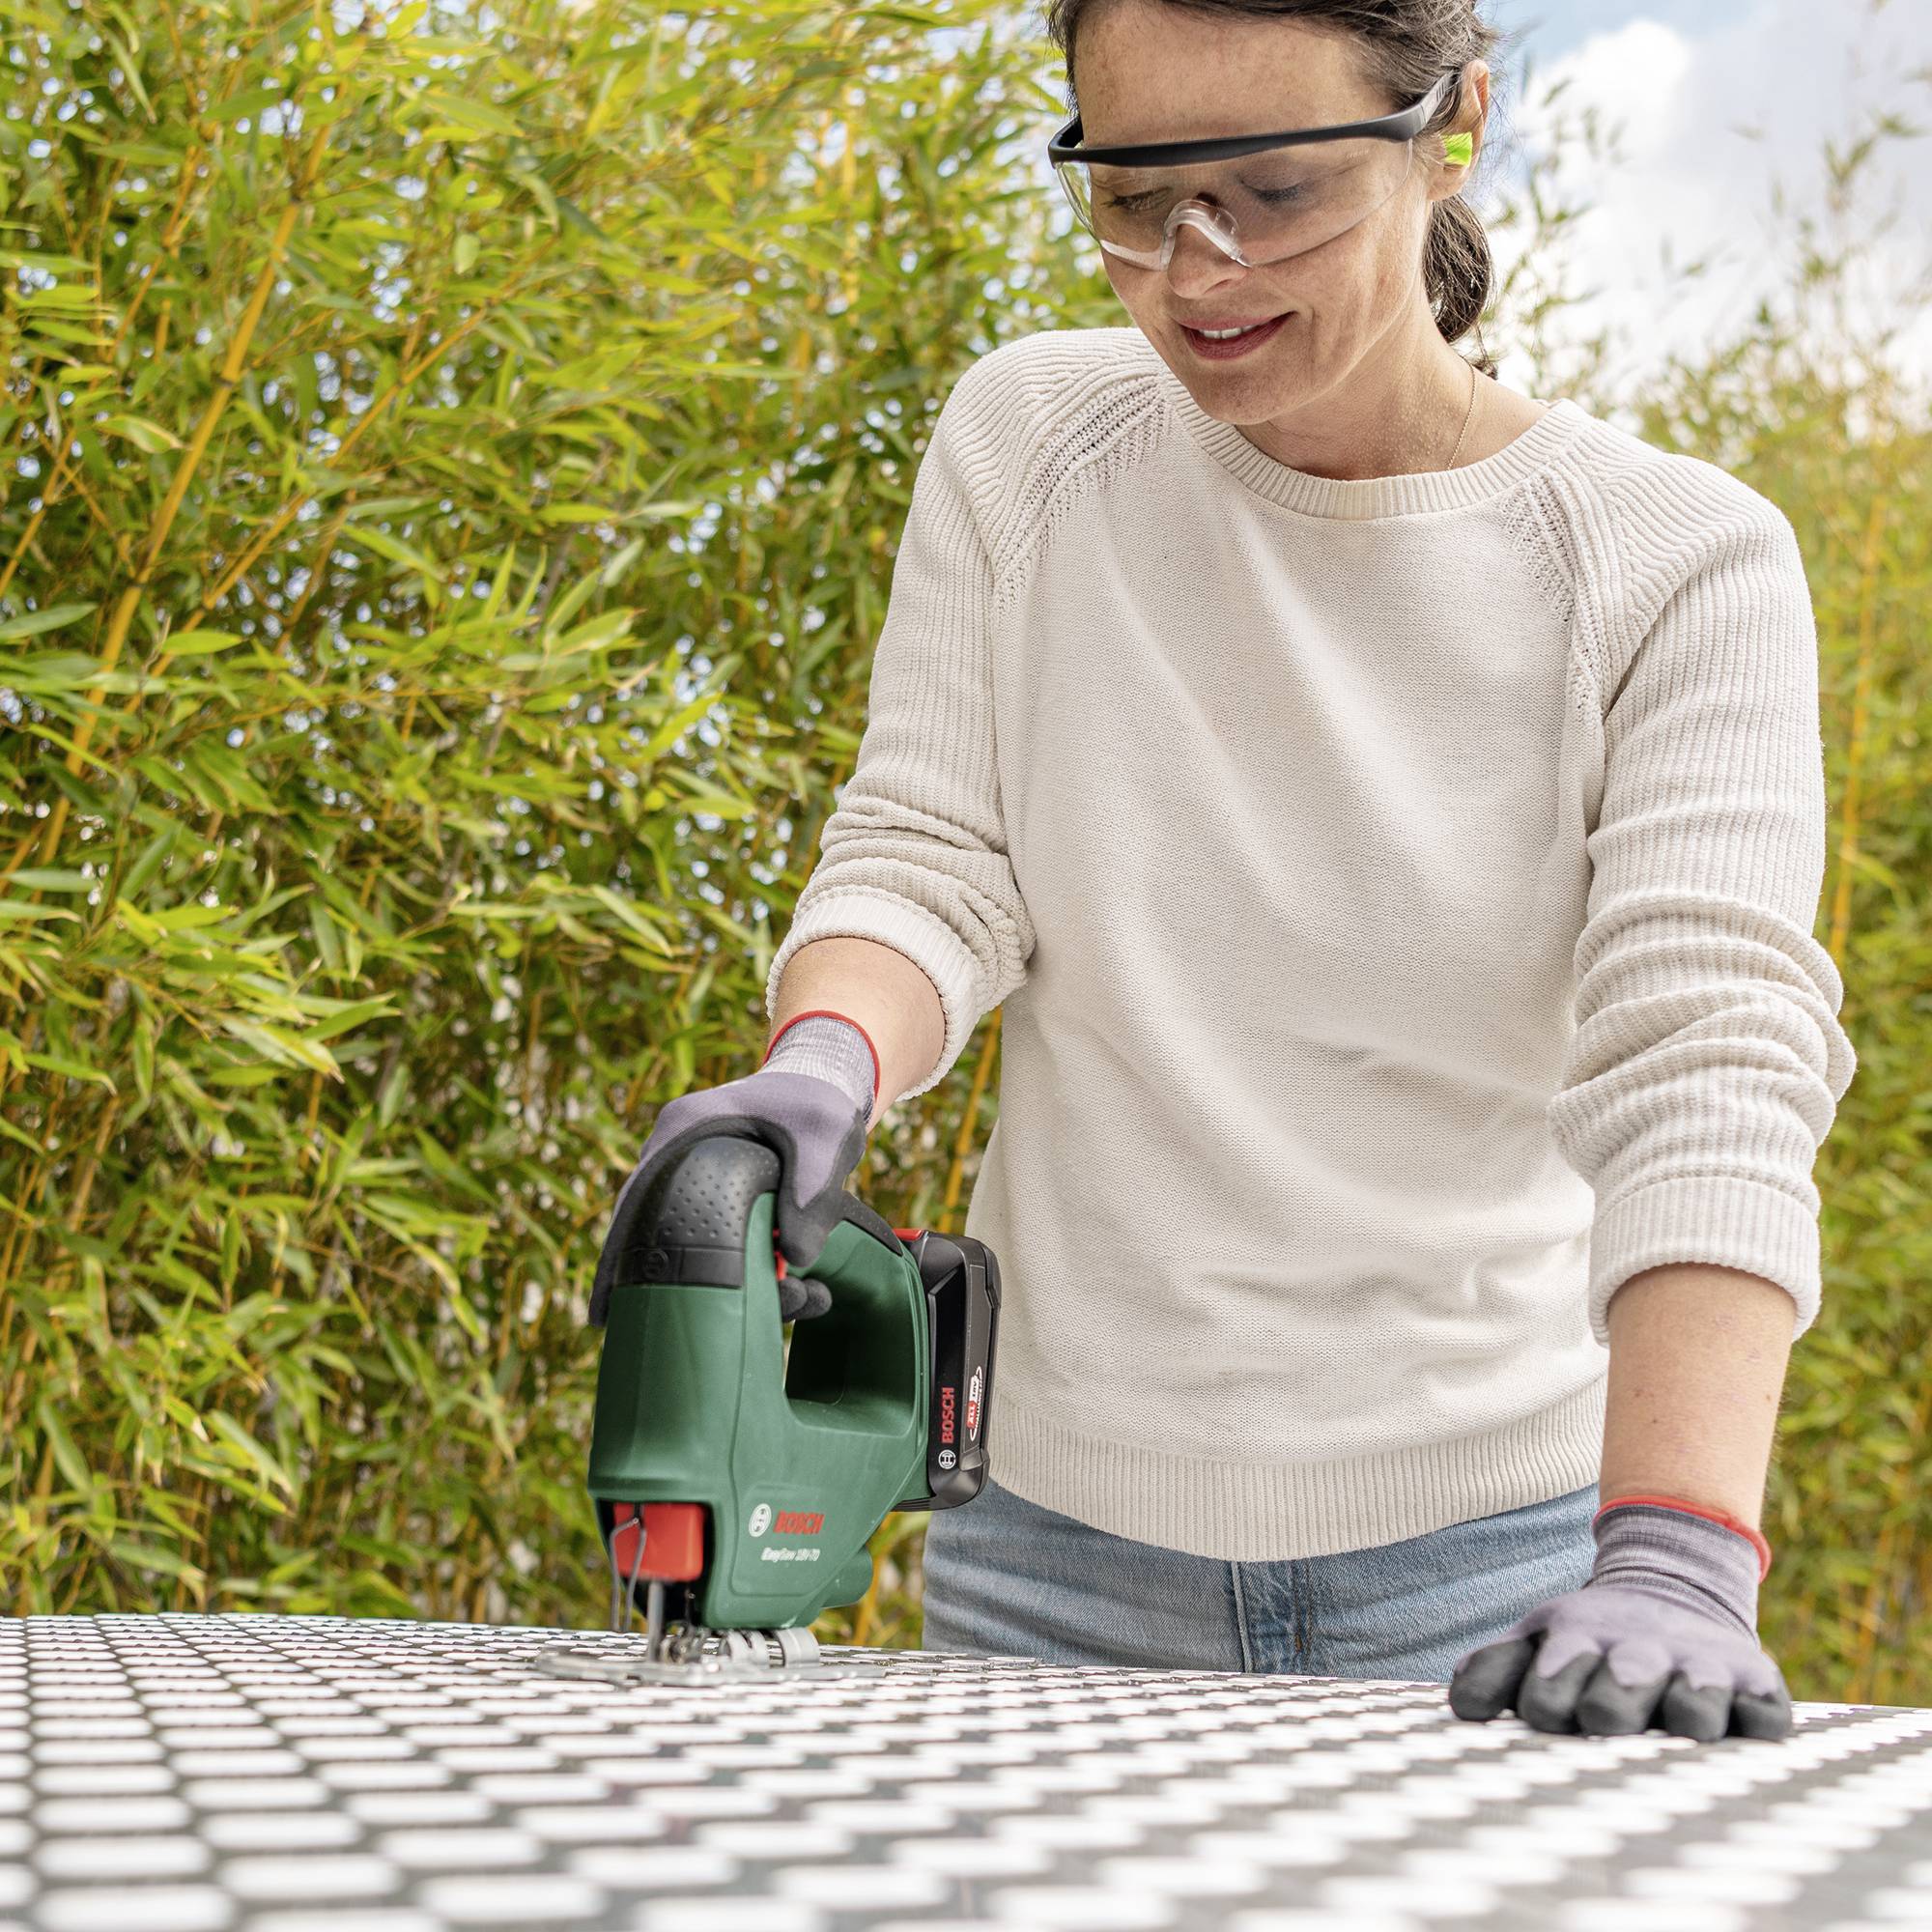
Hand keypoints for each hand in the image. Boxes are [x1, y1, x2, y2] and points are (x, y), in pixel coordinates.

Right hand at [588, 1058, 871, 1327]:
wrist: (825, 1079)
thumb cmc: (820, 1102)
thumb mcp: (824, 1140)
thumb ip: (814, 1195)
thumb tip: (796, 1260)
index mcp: (686, 1127)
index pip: (637, 1195)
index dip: (619, 1251)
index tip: (607, 1306)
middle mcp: (674, 1147)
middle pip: (637, 1218)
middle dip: (631, 1272)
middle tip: (612, 1325)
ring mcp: (685, 1163)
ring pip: (661, 1225)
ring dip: (665, 1269)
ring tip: (655, 1318)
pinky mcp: (705, 1180)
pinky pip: (685, 1223)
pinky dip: (689, 1258)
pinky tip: (692, 1298)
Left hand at [1448, 1499, 1791, 1741]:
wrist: (1674, 1594)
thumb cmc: (1590, 1643)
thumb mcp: (1537, 1639)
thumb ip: (1492, 1669)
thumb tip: (1462, 1708)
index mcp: (1578, 1646)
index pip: (1547, 1693)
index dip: (1543, 1706)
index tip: (1544, 1717)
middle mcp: (1640, 1657)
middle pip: (1614, 1702)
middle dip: (1606, 1711)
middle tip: (1604, 1720)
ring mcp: (1701, 1673)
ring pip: (1695, 1709)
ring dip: (1684, 1717)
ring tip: (1678, 1719)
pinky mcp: (1758, 1688)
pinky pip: (1765, 1718)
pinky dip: (1755, 1725)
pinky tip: (1739, 1728)